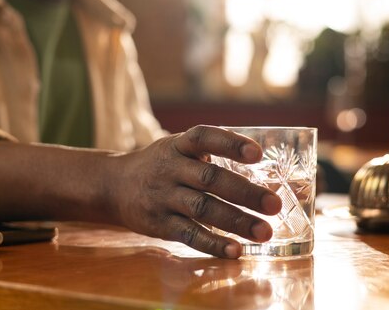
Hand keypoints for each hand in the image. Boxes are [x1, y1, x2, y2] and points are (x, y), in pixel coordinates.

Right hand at [113, 125, 281, 258]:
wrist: (113, 186)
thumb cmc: (160, 165)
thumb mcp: (178, 149)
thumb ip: (210, 155)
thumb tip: (262, 170)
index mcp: (177, 145)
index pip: (204, 138)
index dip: (230, 144)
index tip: (257, 154)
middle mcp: (169, 169)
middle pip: (210, 179)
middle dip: (245, 192)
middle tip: (275, 204)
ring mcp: (163, 198)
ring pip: (203, 209)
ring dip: (237, 221)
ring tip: (265, 231)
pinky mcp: (159, 224)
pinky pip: (188, 235)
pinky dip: (213, 244)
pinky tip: (236, 250)